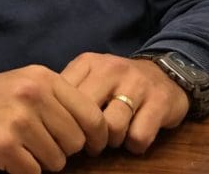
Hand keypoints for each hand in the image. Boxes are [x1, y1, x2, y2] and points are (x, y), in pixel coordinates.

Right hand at [0, 66, 106, 173]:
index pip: (93, 116)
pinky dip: (23, 171)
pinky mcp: (3, 144)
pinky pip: (34, 173)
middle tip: (40, 144)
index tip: (88, 146)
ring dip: (42, 162)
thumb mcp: (27, 84)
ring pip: (57, 161)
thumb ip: (59, 101)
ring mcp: (18, 119)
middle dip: (62, 150)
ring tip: (21, 148)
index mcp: (44, 78)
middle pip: (76, 142)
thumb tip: (97, 134)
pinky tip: (9, 156)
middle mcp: (33, 95)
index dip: (96, 138)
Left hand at [61, 52, 188, 153]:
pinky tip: (134, 138)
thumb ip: (68, 92)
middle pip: (87, 114)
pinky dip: (134, 145)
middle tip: (92, 143)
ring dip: (113, 141)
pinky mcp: (160, 101)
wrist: (165, 73)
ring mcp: (137, 83)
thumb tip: (43, 118)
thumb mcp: (90, 77)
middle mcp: (111, 69)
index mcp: (88, 63)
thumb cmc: (118, 81)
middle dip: (88, 135)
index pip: (64, 96)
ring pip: (113, 127)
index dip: (64, 120)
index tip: (69, 131)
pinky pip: (138, 136)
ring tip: (114, 139)